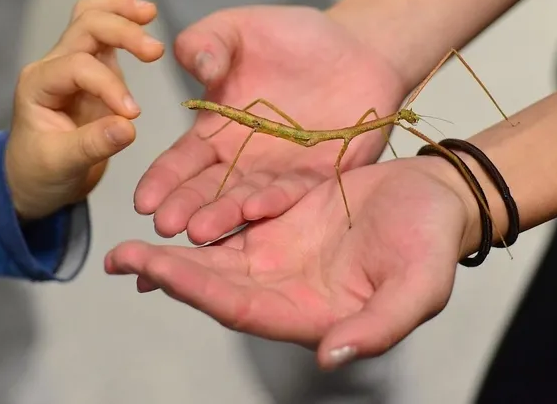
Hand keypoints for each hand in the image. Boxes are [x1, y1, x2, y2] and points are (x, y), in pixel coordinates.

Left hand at [6, 0, 164, 219]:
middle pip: (85, 26)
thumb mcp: (62, 164)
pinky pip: (104, 35)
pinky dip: (123, 20)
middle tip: (155, 51)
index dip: (110, 86)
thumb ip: (94, 144)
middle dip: (121, 32)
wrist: (35, 178)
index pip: (79, 67)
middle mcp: (54, 66)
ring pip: (91, 18)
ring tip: (149, 12)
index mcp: (39, 85)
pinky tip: (144, 19)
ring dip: (120, 11)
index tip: (133, 115)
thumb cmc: (40, 171)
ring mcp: (74, 65)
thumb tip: (129, 126)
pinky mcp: (95, 71)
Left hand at [106, 154, 481, 369]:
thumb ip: (379, 326)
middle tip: (119, 258)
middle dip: (168, 272)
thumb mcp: (419, 286)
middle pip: (217, 284)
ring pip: (218, 256)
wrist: (437, 199)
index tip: (153, 271)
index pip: (241, 308)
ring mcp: (282, 254)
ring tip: (130, 245)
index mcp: (312, 312)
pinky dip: (206, 219)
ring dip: (175, 251)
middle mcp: (288, 288)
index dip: (197, 292)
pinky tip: (176, 215)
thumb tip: (330, 357)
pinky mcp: (283, 222)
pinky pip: (237, 221)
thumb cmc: (433, 243)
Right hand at [133, 5, 409, 242]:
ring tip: (200, 231)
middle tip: (164, 226)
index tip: (142, 200)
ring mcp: (280, 172)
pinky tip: (254, 210)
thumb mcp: (239, 28)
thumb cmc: (293, 37)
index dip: (162, 180)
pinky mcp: (318, 177)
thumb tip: (194, 64)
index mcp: (218, 131)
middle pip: (208, 189)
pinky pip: (293, 192)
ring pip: (245, 200)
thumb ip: (207, 41)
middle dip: (185, 208)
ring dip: (222, 216)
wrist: (356, 48)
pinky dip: (273, 202)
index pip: (182, 161)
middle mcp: (244, 160)